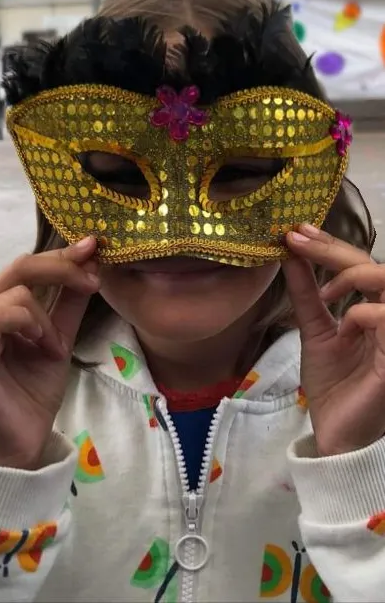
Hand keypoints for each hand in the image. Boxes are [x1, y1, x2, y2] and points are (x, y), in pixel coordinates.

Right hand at [0, 237, 98, 469]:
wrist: (21, 442)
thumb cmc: (31, 392)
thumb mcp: (58, 339)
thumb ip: (69, 303)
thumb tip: (91, 262)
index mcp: (1, 306)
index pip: (28, 265)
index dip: (62, 254)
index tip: (94, 246)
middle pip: (21, 266)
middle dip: (63, 267)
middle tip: (93, 279)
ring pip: (17, 290)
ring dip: (47, 317)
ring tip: (54, 347)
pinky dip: (30, 325)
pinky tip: (43, 347)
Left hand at [283, 224, 384, 455]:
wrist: (335, 435)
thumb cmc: (333, 386)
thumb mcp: (314, 330)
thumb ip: (306, 292)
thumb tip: (289, 252)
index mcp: (373, 309)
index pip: (361, 264)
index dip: (331, 243)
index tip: (297, 230)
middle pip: (376, 265)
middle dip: (335, 249)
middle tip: (299, 240)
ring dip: (353, 276)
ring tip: (326, 292)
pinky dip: (362, 312)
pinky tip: (344, 323)